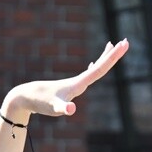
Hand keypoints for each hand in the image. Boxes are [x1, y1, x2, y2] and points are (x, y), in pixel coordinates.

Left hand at [1, 40, 128, 121]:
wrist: (25, 97)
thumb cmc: (41, 103)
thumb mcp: (54, 108)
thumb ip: (63, 109)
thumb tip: (71, 110)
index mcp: (78, 84)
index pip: (100, 68)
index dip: (113, 57)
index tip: (124, 44)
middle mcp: (78, 81)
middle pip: (100, 65)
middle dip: (113, 54)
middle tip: (126, 42)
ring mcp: (73, 83)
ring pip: (93, 68)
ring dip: (104, 58)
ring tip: (112, 45)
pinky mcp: (68, 86)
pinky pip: (85, 74)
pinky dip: (92, 68)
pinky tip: (92, 65)